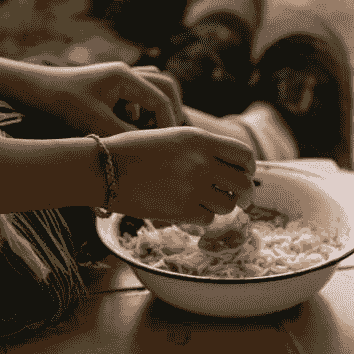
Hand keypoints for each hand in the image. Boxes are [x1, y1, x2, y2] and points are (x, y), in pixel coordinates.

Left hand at [38, 62, 183, 136]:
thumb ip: (129, 137)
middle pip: (166, 86)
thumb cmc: (61, 106)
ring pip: (154, 85)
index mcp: (125, 77)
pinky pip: (139, 91)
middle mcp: (125, 72)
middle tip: (170, 134)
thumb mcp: (98, 126)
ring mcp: (118, 76)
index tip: (168, 145)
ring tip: (154, 128)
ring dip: (159, 106)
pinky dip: (144, 106)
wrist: (31, 92)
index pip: (162, 100)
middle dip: (171, 111)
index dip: (170, 124)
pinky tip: (132, 122)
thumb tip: (154, 149)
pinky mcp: (110, 84)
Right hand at [103, 127, 255, 224]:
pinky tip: (190, 209)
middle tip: (241, 199)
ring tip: (208, 201)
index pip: (245, 155)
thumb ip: (203, 148)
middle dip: (245, 194)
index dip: (249, 168)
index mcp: (200, 139)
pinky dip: (203, 216)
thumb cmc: (135, 150)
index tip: (244, 174)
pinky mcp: (181, 210)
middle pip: (243, 184)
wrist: (104, 169)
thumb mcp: (173, 135)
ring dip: (223, 206)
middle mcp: (201, 162)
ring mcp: (192, 187)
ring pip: (228, 205)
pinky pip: (208, 218)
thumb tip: (231, 167)